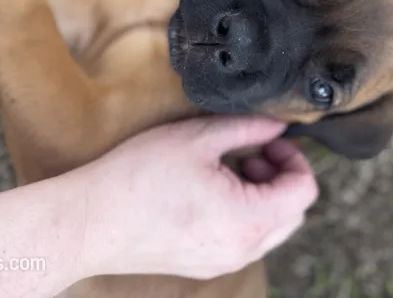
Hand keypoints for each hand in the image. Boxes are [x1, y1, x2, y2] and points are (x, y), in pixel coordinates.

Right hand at [77, 115, 318, 280]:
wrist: (88, 221)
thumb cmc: (139, 177)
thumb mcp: (199, 138)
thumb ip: (249, 129)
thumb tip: (278, 127)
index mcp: (249, 220)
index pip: (304, 191)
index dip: (294, 159)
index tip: (269, 142)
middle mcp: (242, 250)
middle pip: (293, 213)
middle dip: (281, 177)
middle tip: (251, 154)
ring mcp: (222, 263)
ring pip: (270, 229)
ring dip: (263, 196)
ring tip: (229, 169)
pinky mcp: (203, 265)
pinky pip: (243, 240)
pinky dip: (243, 213)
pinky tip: (210, 190)